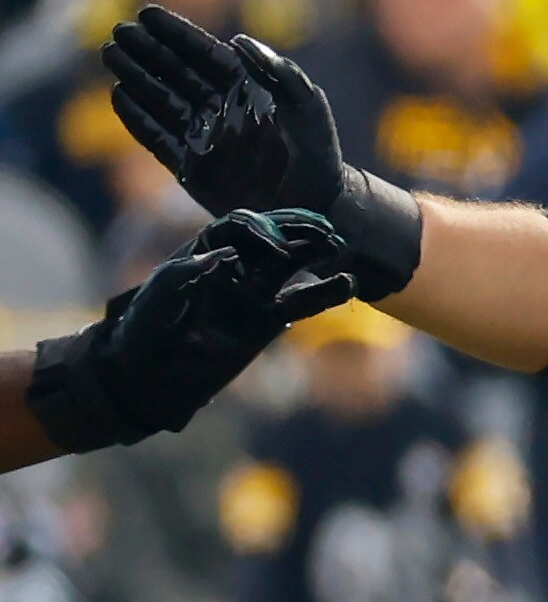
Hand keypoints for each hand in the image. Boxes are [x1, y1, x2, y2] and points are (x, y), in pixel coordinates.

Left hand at [34, 208, 352, 450]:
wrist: (147, 375)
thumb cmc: (145, 330)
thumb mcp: (157, 295)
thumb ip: (186, 272)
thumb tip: (228, 257)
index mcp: (205, 251)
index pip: (241, 227)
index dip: (261, 230)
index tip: (274, 246)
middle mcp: (233, 267)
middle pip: (273, 236)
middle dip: (298, 229)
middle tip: (325, 231)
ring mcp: (253, 293)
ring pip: (293, 265)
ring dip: (316, 252)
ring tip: (339, 246)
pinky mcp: (267, 321)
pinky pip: (301, 302)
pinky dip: (325, 292)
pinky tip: (348, 283)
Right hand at [100, 12, 420, 287]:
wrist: (313, 202)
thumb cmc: (315, 149)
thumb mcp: (307, 104)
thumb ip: (279, 72)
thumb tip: (238, 41)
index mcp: (245, 87)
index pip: (204, 53)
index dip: (176, 33)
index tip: (146, 13)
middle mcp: (218, 106)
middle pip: (175, 72)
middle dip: (147, 50)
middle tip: (119, 30)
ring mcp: (202, 134)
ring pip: (161, 99)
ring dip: (136, 77)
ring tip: (111, 54)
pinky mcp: (189, 165)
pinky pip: (157, 137)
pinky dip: (138, 117)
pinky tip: (120, 95)